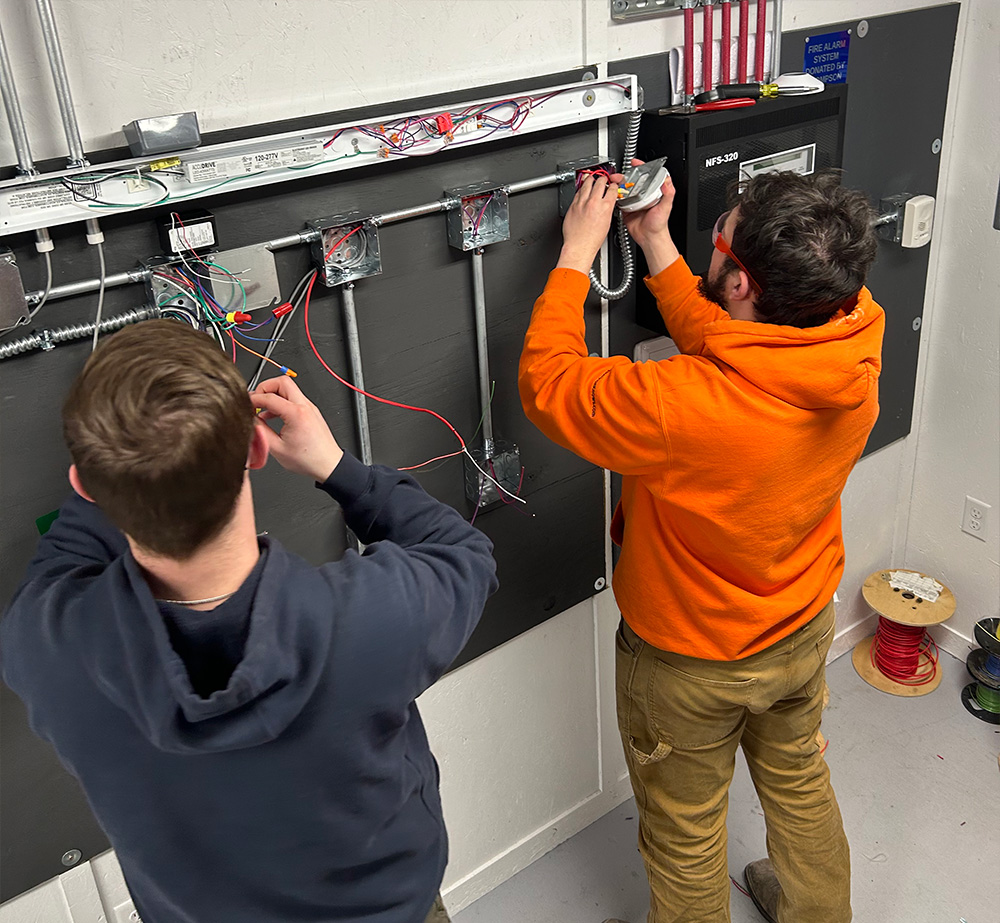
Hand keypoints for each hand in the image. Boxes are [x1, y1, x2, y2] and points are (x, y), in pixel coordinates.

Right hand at [250, 376, 344, 481]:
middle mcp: (305, 406)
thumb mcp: (277, 449)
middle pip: (281, 382)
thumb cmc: (308, 460)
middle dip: (264, 388)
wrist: (328, 464)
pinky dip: (281, 402)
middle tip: (255, 401)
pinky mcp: (310, 412)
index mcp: (296, 414)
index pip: (269, 397)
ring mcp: (309, 407)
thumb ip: (260, 432)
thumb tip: (250, 421)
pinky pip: (293, 399)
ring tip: (262, 410)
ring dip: (273, 395)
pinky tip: (272, 416)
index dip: (253, 399)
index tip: (245, 405)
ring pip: (288, 389)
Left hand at [556, 173, 622, 272]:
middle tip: (603, 178)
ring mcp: (582, 203)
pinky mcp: (573, 205)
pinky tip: (582, 188)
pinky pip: (577, 192)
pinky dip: (581, 189)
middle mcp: (594, 202)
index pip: (612, 189)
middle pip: (600, 182)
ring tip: (592, 177)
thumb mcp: (607, 223)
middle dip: (603, 179)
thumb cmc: (592, 240)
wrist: (579, 246)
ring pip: (587, 184)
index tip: (613, 185)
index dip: (613, 185)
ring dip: (591, 179)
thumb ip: (607, 209)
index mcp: (605, 207)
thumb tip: (607, 203)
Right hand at [620, 159, 679, 275]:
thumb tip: (667, 181)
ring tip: (613, 182)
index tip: (635, 163)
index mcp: (653, 192)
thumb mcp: (666, 207)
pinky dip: (614, 197)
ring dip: (618, 185)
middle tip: (619, 175)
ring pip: (625, 189)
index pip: (647, 175)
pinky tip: (612, 194)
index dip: (641, 167)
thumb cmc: (659, 224)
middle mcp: (643, 195)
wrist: (649, 238)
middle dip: (625, 176)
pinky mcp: (626, 208)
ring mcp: (634, 201)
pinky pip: (619, 200)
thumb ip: (668, 193)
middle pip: (633, 181)